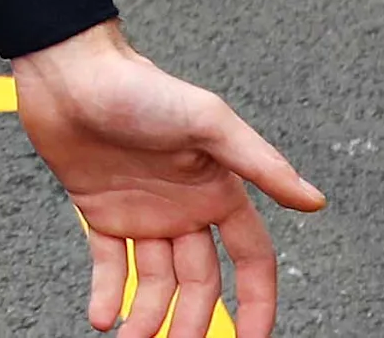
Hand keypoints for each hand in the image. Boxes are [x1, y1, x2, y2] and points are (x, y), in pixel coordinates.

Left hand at [11, 22, 323, 337]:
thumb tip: (314, 201)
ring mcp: (142, 212)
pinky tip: (102, 318)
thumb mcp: (208, 121)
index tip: (256, 337)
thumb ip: (260, 163)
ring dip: (148, 315)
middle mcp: (184, 208)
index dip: (258, 300)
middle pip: (200, 281)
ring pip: (154, 280)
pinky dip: (107, 293)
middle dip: (194, 318)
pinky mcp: (99, 210)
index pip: (252, 259)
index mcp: (218, 192)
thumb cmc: (141, 86)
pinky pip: (108, 263)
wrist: (69, 71)